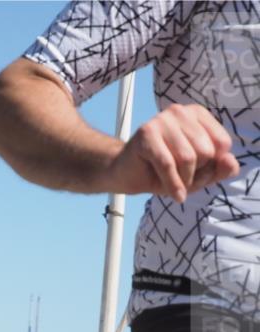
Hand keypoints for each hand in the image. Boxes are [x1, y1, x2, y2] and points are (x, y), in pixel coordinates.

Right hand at [107, 103, 238, 202]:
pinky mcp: (145, 134)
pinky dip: (172, 184)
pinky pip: (167, 164)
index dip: (212, 165)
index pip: (222, 143)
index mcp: (196, 115)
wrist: (126, 176)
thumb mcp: (197, 174)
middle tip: (182, 179)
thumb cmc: (162, 172)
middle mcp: (180, 112)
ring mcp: (161, 120)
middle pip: (206, 151)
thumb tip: (230, 162)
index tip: (197, 171)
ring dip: (184, 181)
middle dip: (196, 173)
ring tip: (176, 186)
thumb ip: (220, 168)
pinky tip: (175, 195)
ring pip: (188, 158)